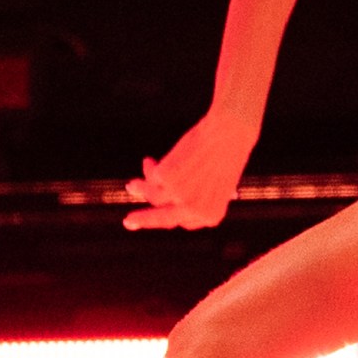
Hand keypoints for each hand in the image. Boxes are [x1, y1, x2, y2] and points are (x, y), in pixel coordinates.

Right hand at [123, 108, 259, 230]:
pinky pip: (151, 176)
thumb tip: (170, 197)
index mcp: (211, 216)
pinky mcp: (166, 178)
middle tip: (128, 222)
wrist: (229, 135)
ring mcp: (178, 195)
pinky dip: (149, 168)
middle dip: (143, 220)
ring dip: (139, 189)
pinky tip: (149, 160)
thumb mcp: (217, 183)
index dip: (172, 215)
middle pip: (162, 219)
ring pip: (151, 196)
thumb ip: (199, 195)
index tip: (159, 212)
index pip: (184, 221)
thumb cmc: (227, 156)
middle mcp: (194, 210)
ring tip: (131, 186)